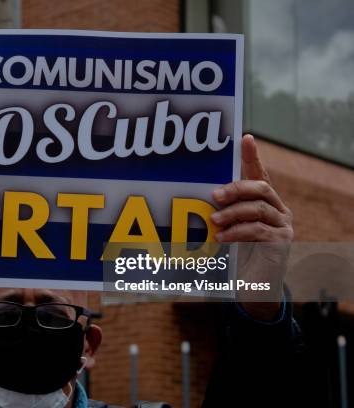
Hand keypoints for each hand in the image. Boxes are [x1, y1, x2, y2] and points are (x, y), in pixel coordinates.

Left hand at [210, 135, 293, 320]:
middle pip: (259, 187)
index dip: (252, 156)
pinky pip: (258, 231)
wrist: (252, 285)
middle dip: (235, 188)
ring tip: (214, 220)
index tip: (245, 138)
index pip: (258, 173)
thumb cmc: (235, 252)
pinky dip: (237, 232)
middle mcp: (277, 209)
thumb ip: (221, 211)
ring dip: (232, 212)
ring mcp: (282, 225)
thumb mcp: (226, 228)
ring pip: (258, 208)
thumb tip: (201, 195)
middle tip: (215, 195)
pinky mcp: (281, 242)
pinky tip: (222, 237)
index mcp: (263, 200)